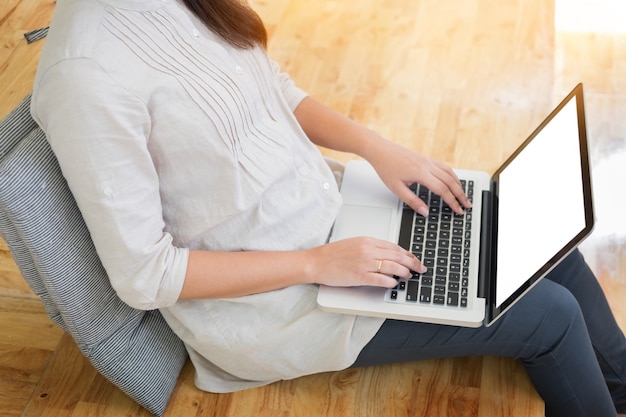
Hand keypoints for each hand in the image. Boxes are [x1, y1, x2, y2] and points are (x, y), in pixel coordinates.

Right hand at [307, 237, 425, 287]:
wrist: (316, 262)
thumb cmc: (332, 254)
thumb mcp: (354, 244)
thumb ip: (370, 247)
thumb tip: (387, 255)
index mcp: (367, 240)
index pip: (394, 246)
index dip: (407, 253)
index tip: (414, 258)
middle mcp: (368, 250)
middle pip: (397, 256)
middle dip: (412, 263)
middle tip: (420, 268)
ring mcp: (364, 263)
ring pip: (392, 267)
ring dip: (404, 272)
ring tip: (409, 276)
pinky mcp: (359, 276)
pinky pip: (381, 279)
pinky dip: (390, 281)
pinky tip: (394, 283)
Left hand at [364, 141, 471, 214]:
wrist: (381, 150)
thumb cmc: (386, 167)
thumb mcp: (396, 189)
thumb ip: (412, 201)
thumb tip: (425, 212)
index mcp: (420, 174)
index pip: (442, 190)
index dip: (452, 201)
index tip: (458, 210)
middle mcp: (428, 165)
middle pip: (450, 181)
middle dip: (460, 195)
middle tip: (467, 205)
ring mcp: (428, 160)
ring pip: (450, 173)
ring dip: (459, 185)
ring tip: (464, 196)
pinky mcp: (427, 158)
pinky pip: (445, 167)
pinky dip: (453, 175)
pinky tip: (454, 181)